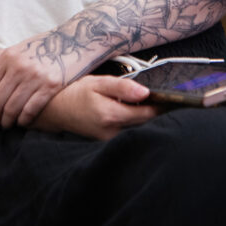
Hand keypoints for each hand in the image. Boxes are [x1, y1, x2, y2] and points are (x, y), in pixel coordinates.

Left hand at [0, 32, 84, 128]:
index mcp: (8, 57)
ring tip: (7, 124)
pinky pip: (30, 110)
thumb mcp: (16, 48)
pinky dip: (23, 121)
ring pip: (11, 109)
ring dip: (7, 122)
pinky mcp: (51, 86)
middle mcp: (19, 66)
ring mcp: (35, 76)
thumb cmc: (41, 48)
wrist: (74, 41)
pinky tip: (23, 122)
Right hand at [40, 75, 158, 139]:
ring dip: (145, 116)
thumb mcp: (98, 83)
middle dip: (155, 111)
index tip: (171, 95)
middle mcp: (112, 132)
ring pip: (137, 128)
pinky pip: (128, 131)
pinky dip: (134, 121)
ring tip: (147, 101)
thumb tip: (146, 92)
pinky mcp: (107, 142)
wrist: (55, 110)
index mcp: (111, 115)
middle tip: (160, 96)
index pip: (147, 114)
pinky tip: (132, 110)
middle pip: (145, 123)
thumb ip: (122, 87)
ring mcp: (110, 140)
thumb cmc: (76, 92)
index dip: (161, 104)